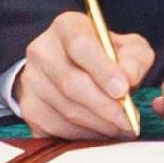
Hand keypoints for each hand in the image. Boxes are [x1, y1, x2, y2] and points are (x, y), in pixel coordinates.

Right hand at [16, 10, 155, 141]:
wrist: (71, 68)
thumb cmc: (106, 57)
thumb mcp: (128, 48)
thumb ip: (135, 58)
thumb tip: (128, 78)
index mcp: (67, 27)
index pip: (81, 46)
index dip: (103, 70)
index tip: (123, 91)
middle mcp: (42, 50)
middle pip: (71, 83)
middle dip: (105, 106)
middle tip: (129, 120)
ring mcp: (31, 80)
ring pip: (65, 109)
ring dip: (98, 124)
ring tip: (120, 128)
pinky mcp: (28, 107)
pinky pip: (56, 128)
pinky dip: (83, 135)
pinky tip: (101, 132)